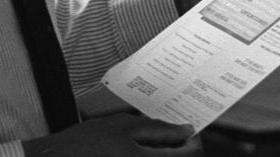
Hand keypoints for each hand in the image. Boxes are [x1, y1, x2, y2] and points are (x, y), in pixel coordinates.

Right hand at [21, 113, 199, 155]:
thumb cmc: (87, 143)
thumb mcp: (123, 126)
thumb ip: (157, 129)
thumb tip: (185, 130)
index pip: (190, 155)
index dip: (193, 140)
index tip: (187, 130)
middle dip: (181, 150)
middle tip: (172, 135)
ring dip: (165, 155)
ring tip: (154, 143)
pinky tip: (139, 152)